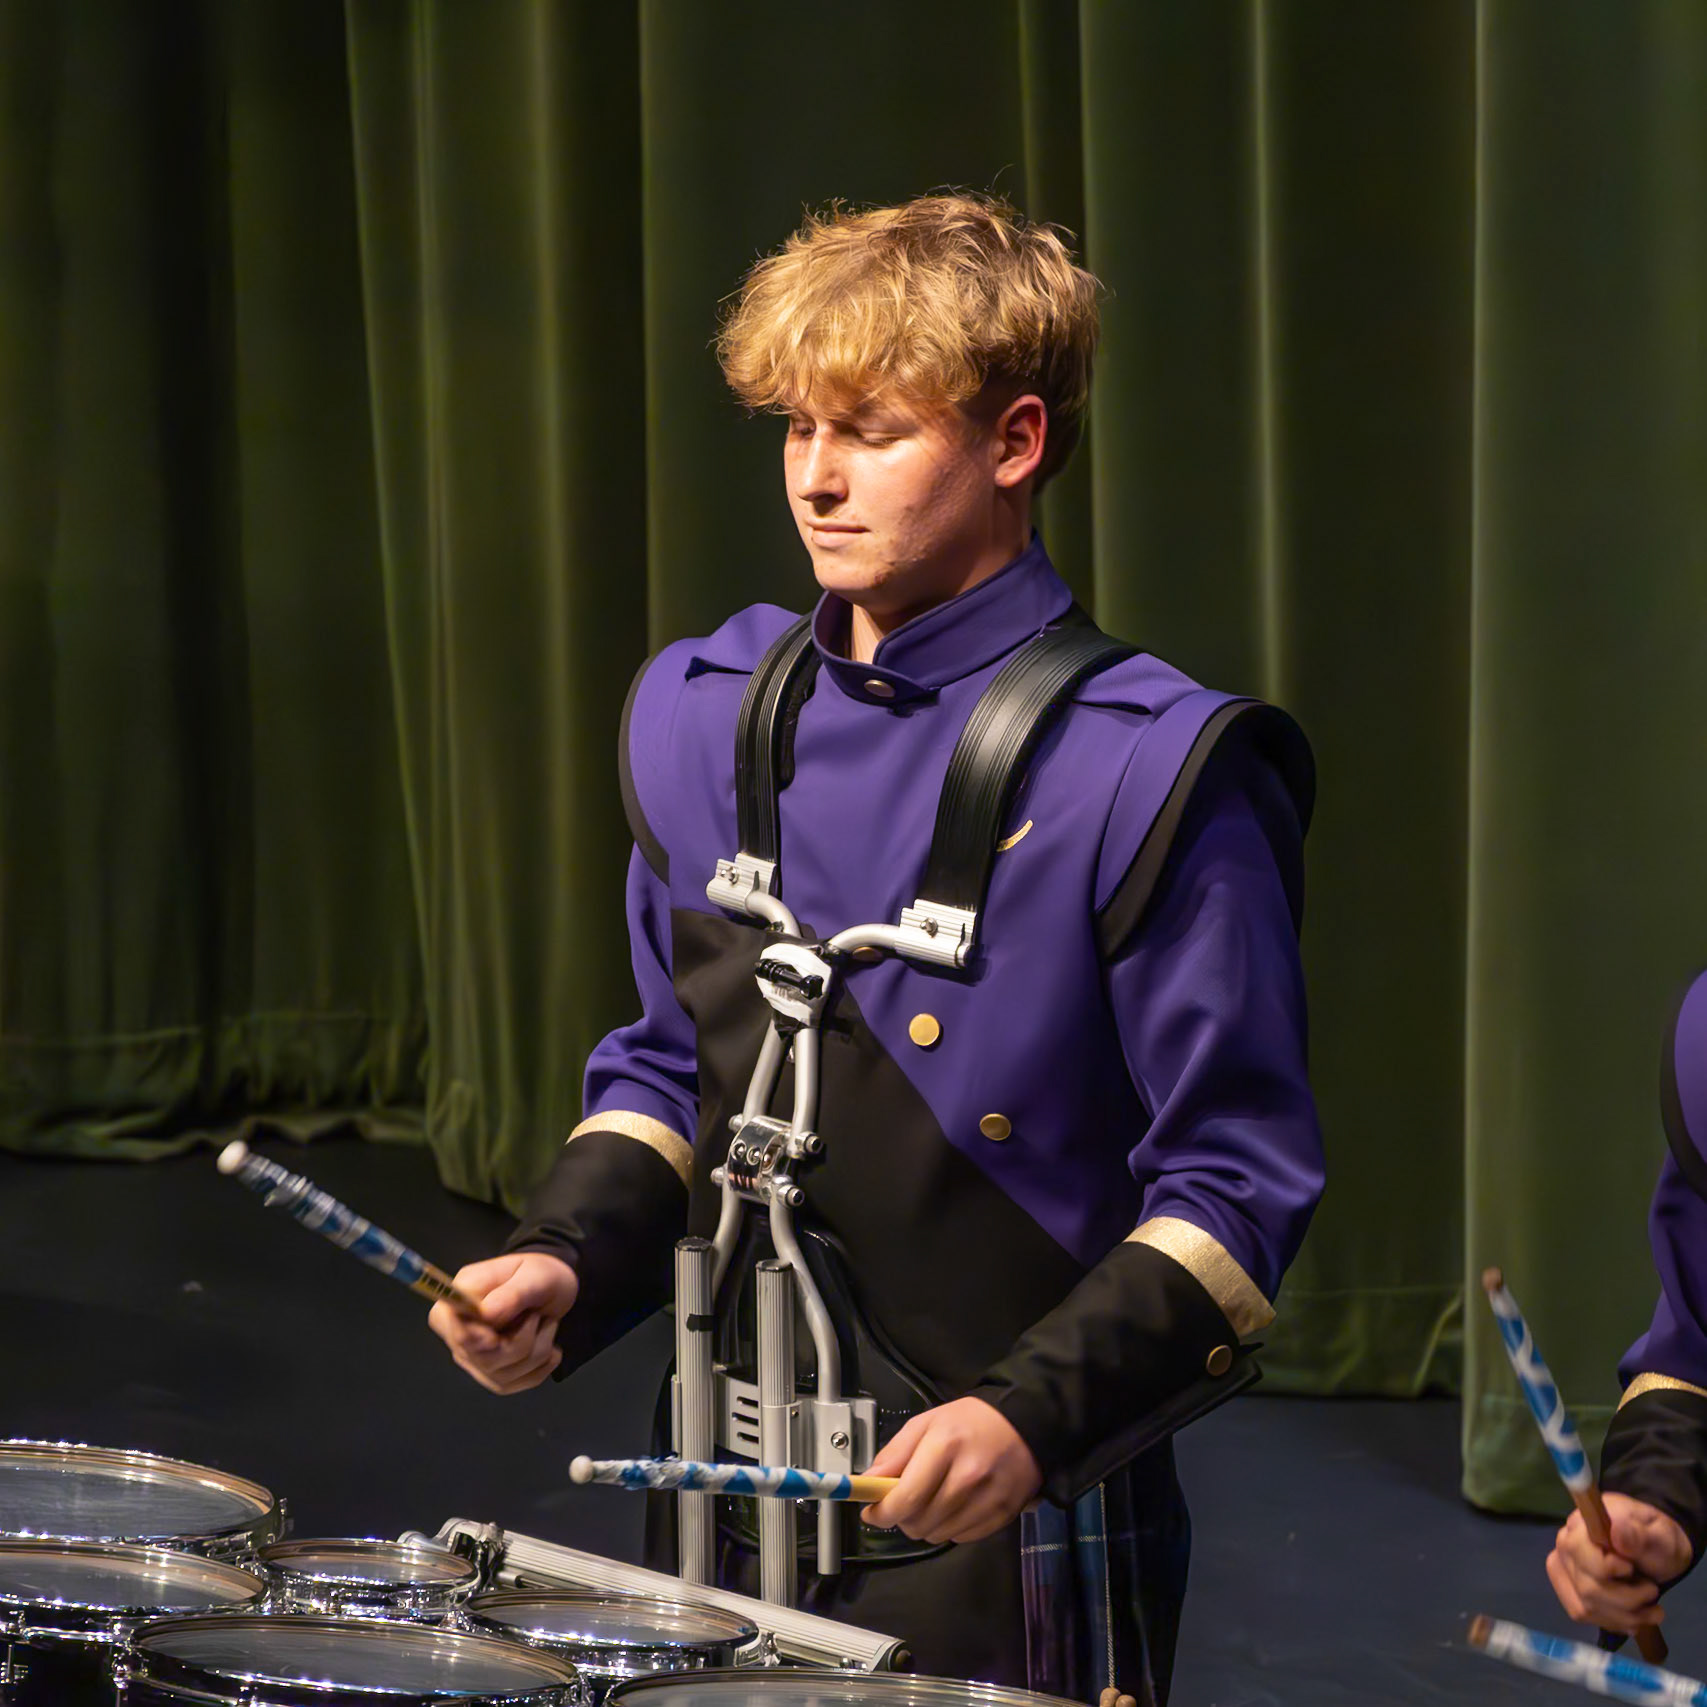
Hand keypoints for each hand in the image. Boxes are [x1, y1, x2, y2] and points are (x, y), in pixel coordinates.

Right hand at [428, 1252, 578, 1394]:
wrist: (554, 1291)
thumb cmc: (538, 1275)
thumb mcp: (535, 1275)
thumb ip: (511, 1294)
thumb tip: (486, 1314)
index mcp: (457, 1299)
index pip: (446, 1325)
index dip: (469, 1337)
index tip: (495, 1338)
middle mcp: (457, 1332)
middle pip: (481, 1358)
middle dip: (521, 1341)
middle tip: (538, 1315)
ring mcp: (472, 1357)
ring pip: (502, 1375)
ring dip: (538, 1350)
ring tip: (546, 1323)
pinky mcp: (491, 1375)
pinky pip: (516, 1384)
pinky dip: (541, 1366)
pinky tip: (548, 1345)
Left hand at [859, 1397, 1041, 1544]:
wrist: (1025, 1425)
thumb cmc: (970, 1421)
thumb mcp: (926, 1423)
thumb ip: (895, 1453)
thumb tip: (868, 1482)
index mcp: (944, 1447)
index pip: (905, 1499)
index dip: (882, 1513)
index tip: (871, 1512)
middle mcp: (968, 1477)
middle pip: (919, 1523)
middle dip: (902, 1518)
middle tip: (904, 1501)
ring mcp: (988, 1499)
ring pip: (937, 1535)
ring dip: (925, 1524)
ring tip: (931, 1500)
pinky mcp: (1002, 1516)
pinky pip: (961, 1539)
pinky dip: (949, 1528)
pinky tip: (954, 1506)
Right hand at [1546, 1494, 1692, 1634]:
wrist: (1656, 1552)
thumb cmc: (1656, 1540)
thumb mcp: (1658, 1535)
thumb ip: (1639, 1535)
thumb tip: (1618, 1533)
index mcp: (1580, 1524)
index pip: (1576, 1549)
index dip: (1606, 1567)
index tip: (1632, 1569)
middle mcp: (1564, 1547)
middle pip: (1585, 1587)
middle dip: (1627, 1600)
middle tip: (1652, 1592)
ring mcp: (1565, 1571)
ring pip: (1586, 1607)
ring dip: (1626, 1617)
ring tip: (1652, 1611)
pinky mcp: (1570, 1592)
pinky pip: (1584, 1615)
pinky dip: (1615, 1622)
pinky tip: (1635, 1617)